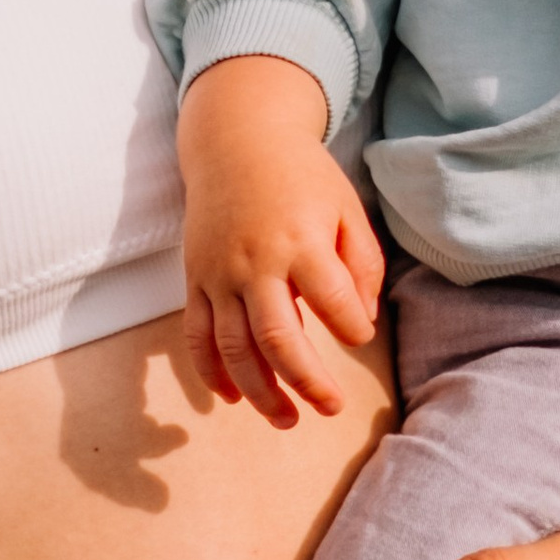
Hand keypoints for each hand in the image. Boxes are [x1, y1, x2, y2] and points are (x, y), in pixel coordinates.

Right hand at [179, 54, 385, 425]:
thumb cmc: (301, 176)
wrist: (236, 140)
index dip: (353, 329)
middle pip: (278, 339)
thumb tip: (361, 322)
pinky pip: (197, 335)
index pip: (334, 304)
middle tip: (330, 408)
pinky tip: (233, 398)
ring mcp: (219, 274)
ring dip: (260, 392)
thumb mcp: (347, 207)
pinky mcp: (195, 279)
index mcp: (301, 241)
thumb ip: (364, 264)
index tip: (359, 335)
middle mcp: (256, 262)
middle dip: (307, 382)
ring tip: (287, 419)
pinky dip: (211, 372)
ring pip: (233, 348)